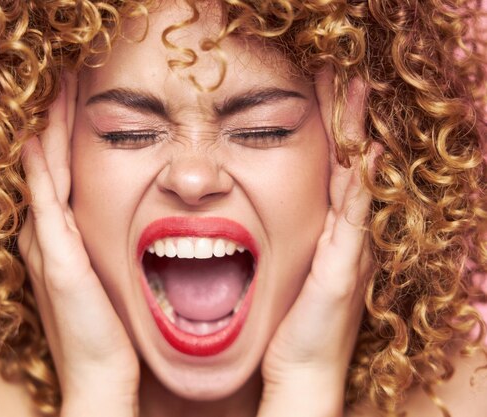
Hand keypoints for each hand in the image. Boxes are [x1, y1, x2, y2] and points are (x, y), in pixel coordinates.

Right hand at [18, 74, 138, 416]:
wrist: (102, 377)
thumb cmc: (107, 332)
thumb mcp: (103, 280)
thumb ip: (102, 250)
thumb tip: (131, 225)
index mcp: (56, 241)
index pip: (55, 175)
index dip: (59, 138)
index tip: (72, 101)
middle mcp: (44, 238)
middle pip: (43, 166)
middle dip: (51, 123)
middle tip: (59, 81)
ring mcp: (47, 248)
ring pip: (41, 175)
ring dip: (45, 132)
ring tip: (51, 91)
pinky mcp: (57, 261)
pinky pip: (45, 203)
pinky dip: (39, 169)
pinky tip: (36, 138)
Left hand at [258, 68, 379, 416]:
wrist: (299, 371)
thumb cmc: (288, 326)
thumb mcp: (281, 273)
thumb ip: (276, 243)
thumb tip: (243, 216)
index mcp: (327, 236)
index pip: (333, 172)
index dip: (332, 133)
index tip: (323, 94)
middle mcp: (344, 238)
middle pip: (349, 167)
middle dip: (347, 121)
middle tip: (345, 76)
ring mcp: (347, 253)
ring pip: (356, 182)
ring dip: (355, 136)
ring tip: (356, 93)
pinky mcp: (341, 272)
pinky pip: (354, 221)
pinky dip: (361, 188)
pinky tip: (365, 156)